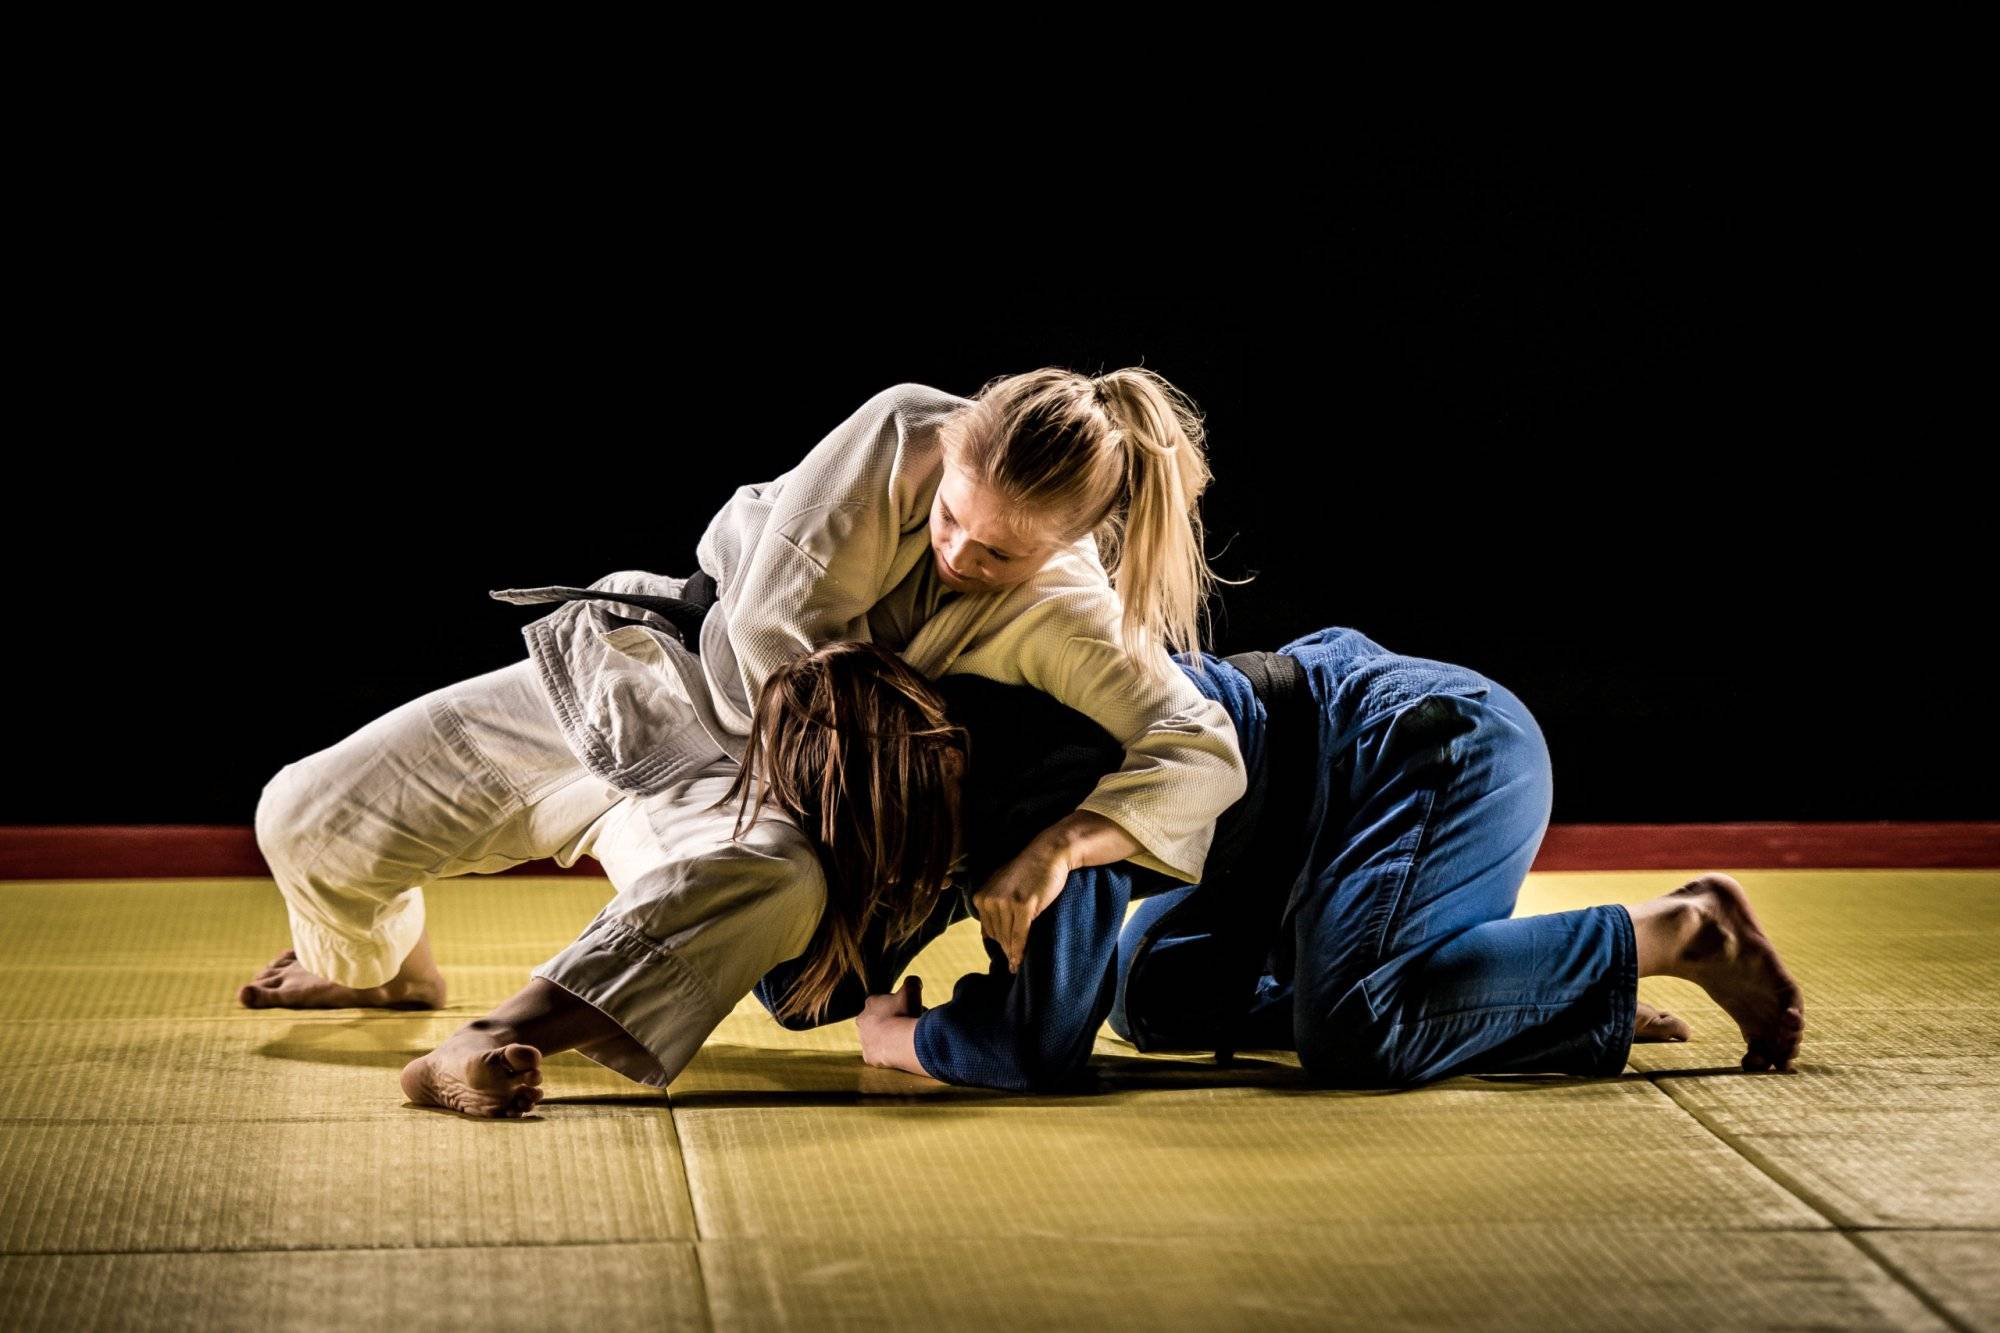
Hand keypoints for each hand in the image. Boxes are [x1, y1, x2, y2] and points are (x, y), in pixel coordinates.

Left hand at [857, 977, 926, 1069]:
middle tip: (906, 1025)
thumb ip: (912, 982)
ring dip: (888, 1038)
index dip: (897, 1005)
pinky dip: (888, 1053)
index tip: (908, 1010)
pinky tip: (898, 1052)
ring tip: (904, 1041)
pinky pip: (878, 1054)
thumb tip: (914, 982)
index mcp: (871, 1003)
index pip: (882, 1002)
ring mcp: (864, 1039)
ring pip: (877, 1037)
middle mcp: (862, 1020)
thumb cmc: (904, 1014)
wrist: (900, 1041)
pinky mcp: (868, 1056)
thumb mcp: (912, 990)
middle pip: (877, 1020)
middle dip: (889, 1022)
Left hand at [970, 840, 1069, 973]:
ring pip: (1007, 937)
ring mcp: (1006, 903)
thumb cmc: (1028, 871)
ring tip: (1017, 964)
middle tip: (1014, 961)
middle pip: (997, 935)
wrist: (1048, 854)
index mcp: (981, 896)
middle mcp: (990, 900)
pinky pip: (1019, 935)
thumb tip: (985, 934)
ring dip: (1012, 952)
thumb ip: (992, 905)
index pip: (988, 929)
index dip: (998, 941)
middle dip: (1006, 948)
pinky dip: (1019, 950)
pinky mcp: (1023, 907)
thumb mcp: (1002, 885)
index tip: (1006, 953)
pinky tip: (1019, 961)